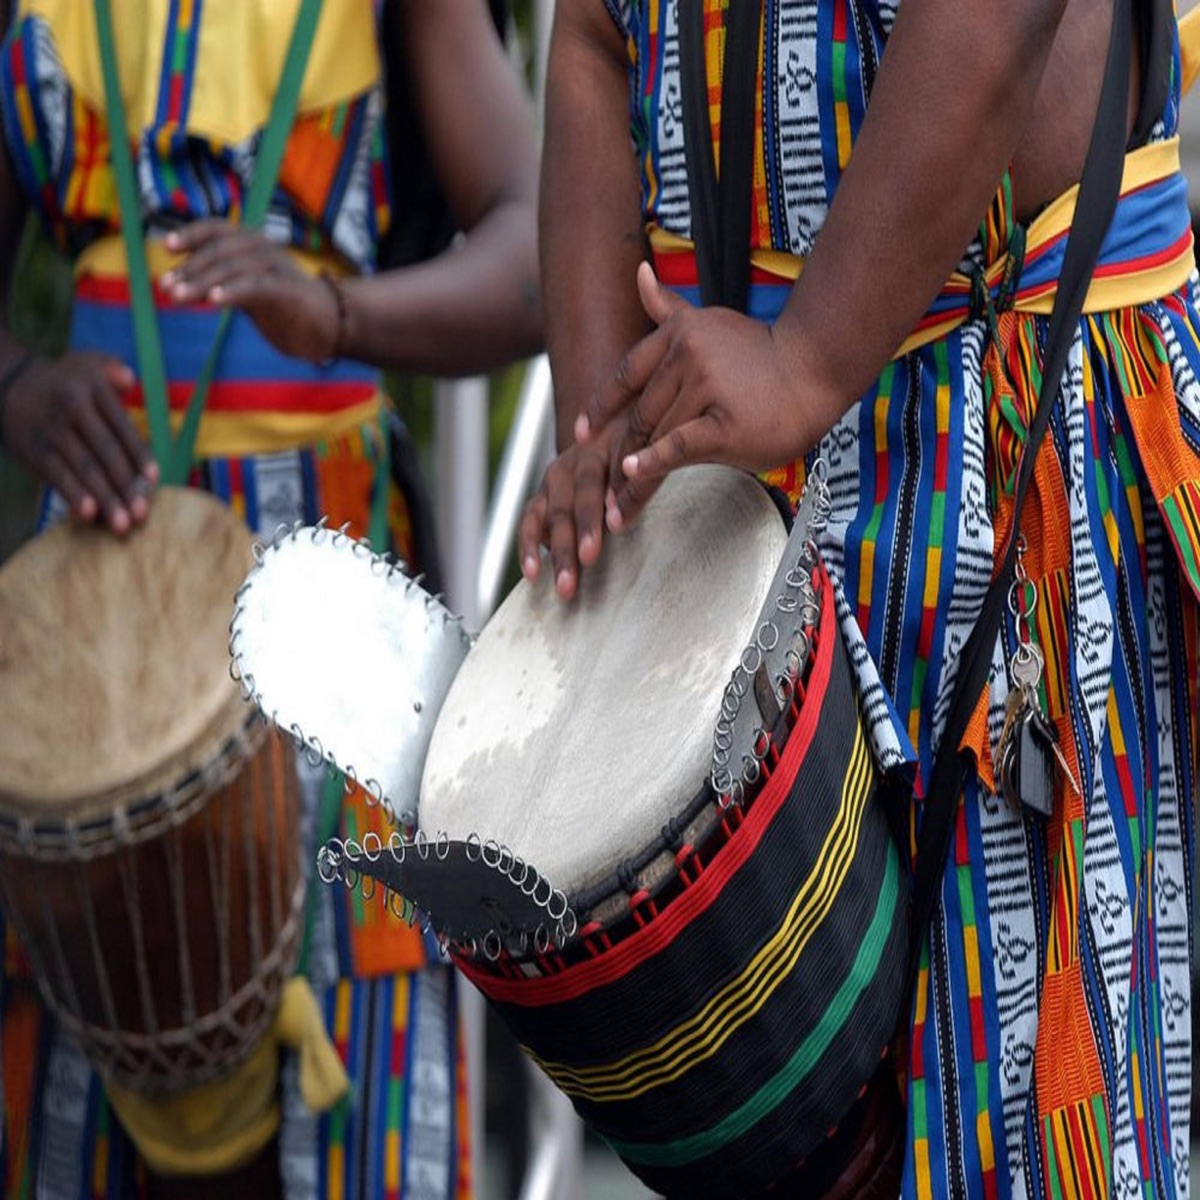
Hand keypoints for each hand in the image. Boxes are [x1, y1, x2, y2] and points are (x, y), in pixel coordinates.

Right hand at [1, 352, 157, 533]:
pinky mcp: (36, 452)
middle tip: (142, 514)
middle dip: (125, 486)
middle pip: (105, 453)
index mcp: (92, 390)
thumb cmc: (66, 380)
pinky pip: (57, 476)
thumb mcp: (88, 362)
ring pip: (83, 469)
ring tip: (123, 524)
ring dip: (105, 499)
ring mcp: (53, 433)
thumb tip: (130, 380)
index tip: (154, 479)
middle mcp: (72, 411)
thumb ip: (114, 369)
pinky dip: (73, 495)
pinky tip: (88, 514)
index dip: (139, 454)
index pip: (121, 426)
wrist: (10, 386)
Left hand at [161, 221, 341, 361]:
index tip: (167, 246)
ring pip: (233, 267)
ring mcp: (277, 268)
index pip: (218, 230)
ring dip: (202, 282)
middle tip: (166, 287)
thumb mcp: (248, 288)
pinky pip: (254, 286)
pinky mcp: (288, 291)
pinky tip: (212, 301)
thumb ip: (220, 281)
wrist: (332, 324)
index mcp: (254, 244)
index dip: (191, 234)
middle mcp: (264, 249)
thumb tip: (177, 281)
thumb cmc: (287, 307)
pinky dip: (231, 291)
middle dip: (190, 268)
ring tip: (178, 296)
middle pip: (220, 251)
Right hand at [517, 428, 661, 600]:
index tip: (617, 524)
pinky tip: (532, 573)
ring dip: (560, 551)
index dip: (613, 498)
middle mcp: (578, 460)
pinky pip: (529, 522)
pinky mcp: (540, 497)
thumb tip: (663, 491)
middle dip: (584, 530)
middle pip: (581, 495)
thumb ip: (647, 475)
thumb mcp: (646, 452)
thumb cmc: (633, 456)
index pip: (613, 471)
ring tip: (565, 585)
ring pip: (555, 514)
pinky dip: (529, 548)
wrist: (601, 439)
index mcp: (609, 446)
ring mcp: (555, 478)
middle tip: (589, 559)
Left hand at [577, 262, 831, 529]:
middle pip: (638, 415)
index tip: (579, 433)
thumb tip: (637, 273)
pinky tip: (633, 476)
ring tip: (617, 510)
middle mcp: (687, 355)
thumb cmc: (764, 354)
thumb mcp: (709, 323)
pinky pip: (679, 445)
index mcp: (678, 336)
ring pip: (655, 436)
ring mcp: (705, 386)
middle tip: (600, 494)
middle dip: (616, 457)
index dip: (600, 407)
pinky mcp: (724, 422)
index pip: (626, 375)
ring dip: (632, 478)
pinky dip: (653, 462)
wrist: (816, 370)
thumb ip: (668, 310)